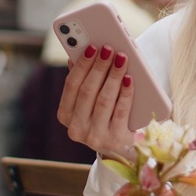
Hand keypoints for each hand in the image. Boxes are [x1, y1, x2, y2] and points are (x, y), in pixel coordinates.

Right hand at [56, 44, 135, 159]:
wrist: (124, 148)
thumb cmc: (106, 117)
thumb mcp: (91, 102)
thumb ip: (83, 81)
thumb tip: (76, 56)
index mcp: (66, 115)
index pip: (71, 85)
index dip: (81, 65)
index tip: (91, 47)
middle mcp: (76, 128)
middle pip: (87, 91)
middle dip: (99, 67)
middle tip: (109, 49)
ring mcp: (94, 137)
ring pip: (103, 100)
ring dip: (113, 76)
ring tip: (122, 59)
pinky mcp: (114, 141)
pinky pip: (120, 112)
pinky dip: (125, 93)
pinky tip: (129, 79)